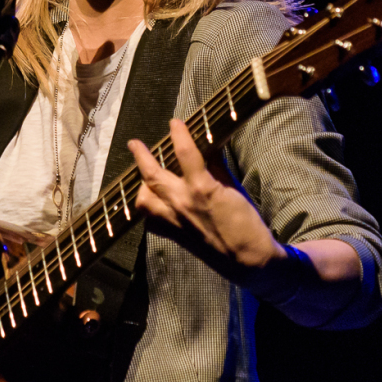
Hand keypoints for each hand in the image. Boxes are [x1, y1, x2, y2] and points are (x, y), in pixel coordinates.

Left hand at [128, 119, 287, 284]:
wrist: (247, 259)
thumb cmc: (246, 222)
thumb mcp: (233, 189)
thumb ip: (216, 167)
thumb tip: (208, 147)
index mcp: (202, 187)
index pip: (184, 152)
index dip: (178, 133)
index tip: (174, 122)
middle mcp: (182, 203)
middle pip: (151, 174)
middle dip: (141, 155)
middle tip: (135, 144)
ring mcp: (174, 221)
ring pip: (144, 199)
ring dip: (142, 185)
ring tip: (145, 178)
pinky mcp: (173, 235)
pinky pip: (151, 220)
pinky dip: (150, 210)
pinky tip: (156, 204)